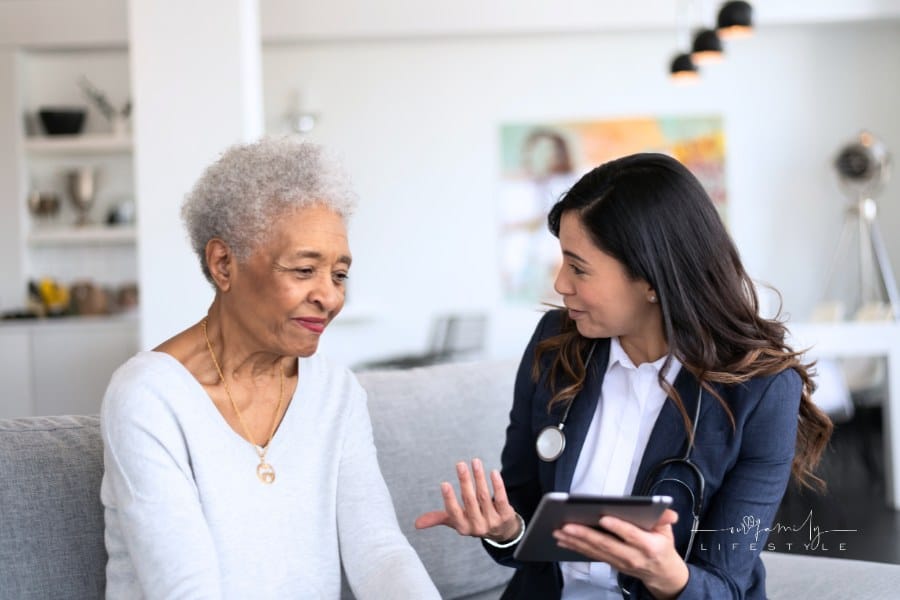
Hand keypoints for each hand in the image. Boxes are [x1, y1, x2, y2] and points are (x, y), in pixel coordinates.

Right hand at [414, 458, 520, 542]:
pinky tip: (493, 472)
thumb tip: (416, 524)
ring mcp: (493, 521)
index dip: (449, 499)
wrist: (502, 532)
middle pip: (470, 501)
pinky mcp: (506, 515)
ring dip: (479, 477)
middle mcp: (478, 526)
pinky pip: (500, 498)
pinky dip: (497, 485)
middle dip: (465, 481)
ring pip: (484, 496)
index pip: (454, 513)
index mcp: (463, 527)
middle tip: (460, 465)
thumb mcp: (457, 521)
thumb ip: (439, 518)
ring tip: (475, 462)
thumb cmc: (475, 521)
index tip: (444, 484)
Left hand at [552, 509, 688, 598]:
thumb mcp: (667, 531)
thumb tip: (670, 513)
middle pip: (606, 544)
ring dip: (574, 541)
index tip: (603, 518)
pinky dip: (575, 548)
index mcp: (648, 546)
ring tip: (558, 531)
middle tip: (567, 525)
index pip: (631, 535)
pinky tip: (562, 541)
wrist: (662, 574)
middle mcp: (632, 557)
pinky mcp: (611, 563)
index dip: (617, 527)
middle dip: (585, 534)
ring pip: (594, 551)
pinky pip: (591, 555)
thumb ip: (664, 520)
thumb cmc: (662, 547)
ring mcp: (620, 562)